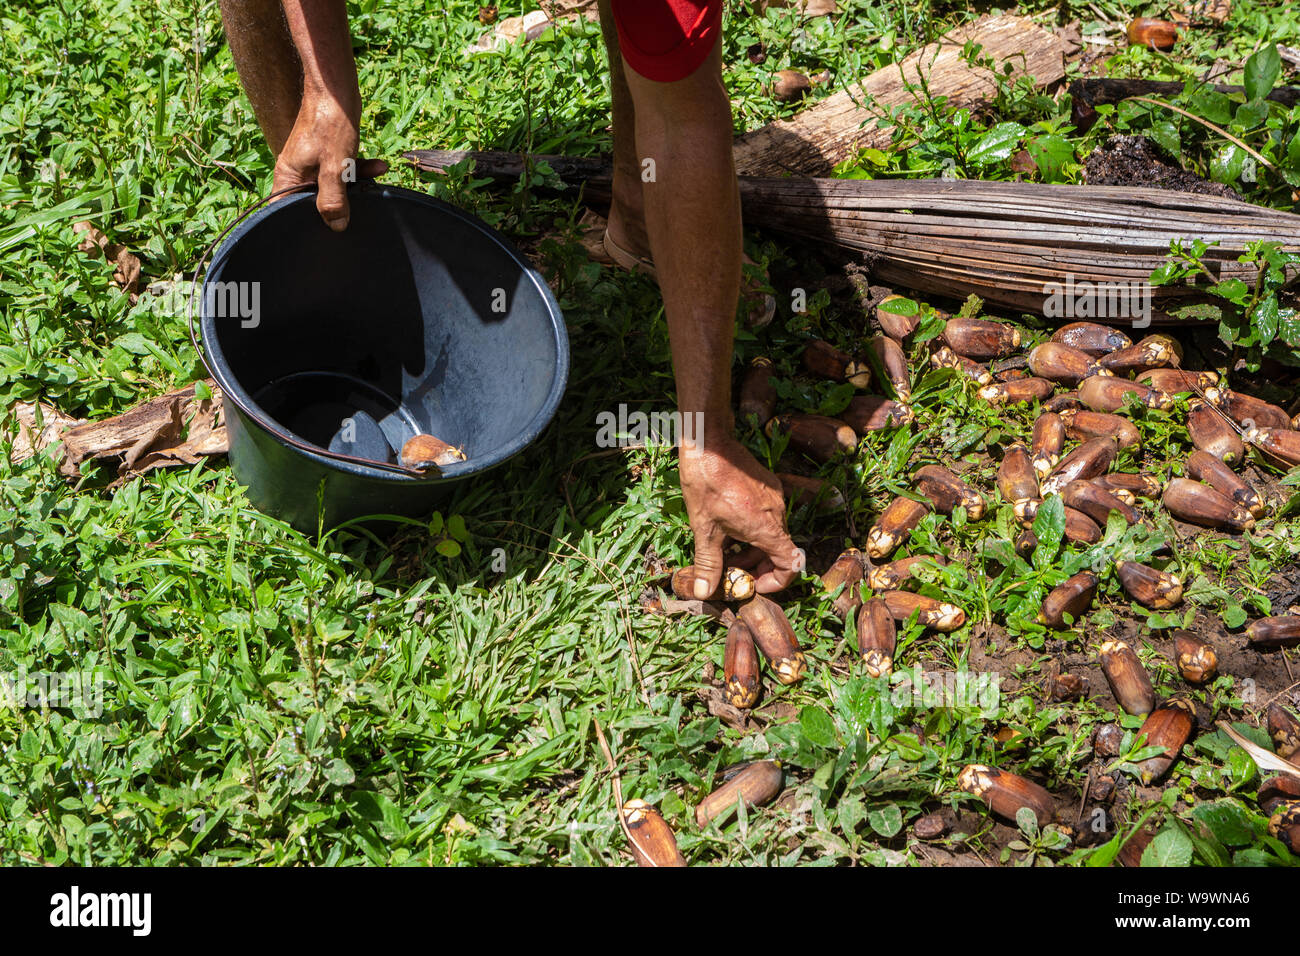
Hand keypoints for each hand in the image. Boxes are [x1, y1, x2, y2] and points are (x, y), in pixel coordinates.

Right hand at [272, 94, 386, 230]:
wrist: (338, 88)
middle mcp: (297, 174)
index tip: (324, 234)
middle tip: (357, 209)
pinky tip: (379, 166)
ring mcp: (313, 165)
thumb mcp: (335, 168)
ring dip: (356, 184)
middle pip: (314, 204)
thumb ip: (334, 200)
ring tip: (375, 176)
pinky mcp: (328, 157)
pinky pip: (342, 172)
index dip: (302, 225)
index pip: (285, 212)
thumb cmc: (329, 123)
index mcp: (289, 178)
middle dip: (338, 207)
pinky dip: (360, 170)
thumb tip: (336, 227)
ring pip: (333, 188)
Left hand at [678, 434, 802, 597]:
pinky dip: (752, 530)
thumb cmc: (706, 483)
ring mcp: (775, 498)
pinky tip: (727, 527)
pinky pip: (767, 517)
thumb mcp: (703, 528)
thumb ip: (708, 563)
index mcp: (767, 528)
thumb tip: (706, 591)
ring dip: (753, 548)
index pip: (792, 565)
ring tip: (725, 550)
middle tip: (731, 570)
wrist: (709, 443)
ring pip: (772, 534)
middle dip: (757, 566)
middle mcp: (778, 513)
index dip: (777, 582)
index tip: (754, 584)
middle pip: (780, 552)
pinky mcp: (768, 486)